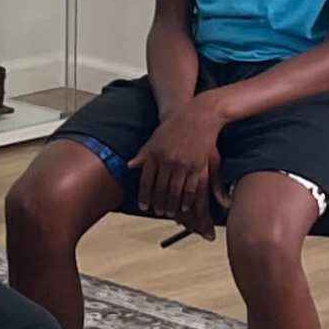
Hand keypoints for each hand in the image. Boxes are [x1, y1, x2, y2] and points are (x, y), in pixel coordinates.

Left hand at [135, 102, 225, 237]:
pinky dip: (187, 200)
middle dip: (158, 203)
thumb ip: (144, 154)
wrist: (198, 115)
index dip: (144, 196)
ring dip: (171, 205)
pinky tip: (185, 207)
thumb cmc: (175, 126)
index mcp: (154, 154)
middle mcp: (167, 160)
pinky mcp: (198, 166)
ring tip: (169, 212)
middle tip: (157, 212)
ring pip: (175, 191)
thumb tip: (130, 166)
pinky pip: (191, 188)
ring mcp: (182, 164)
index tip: (144, 206)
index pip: (146, 180)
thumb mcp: (155, 138)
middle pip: (160, 189)